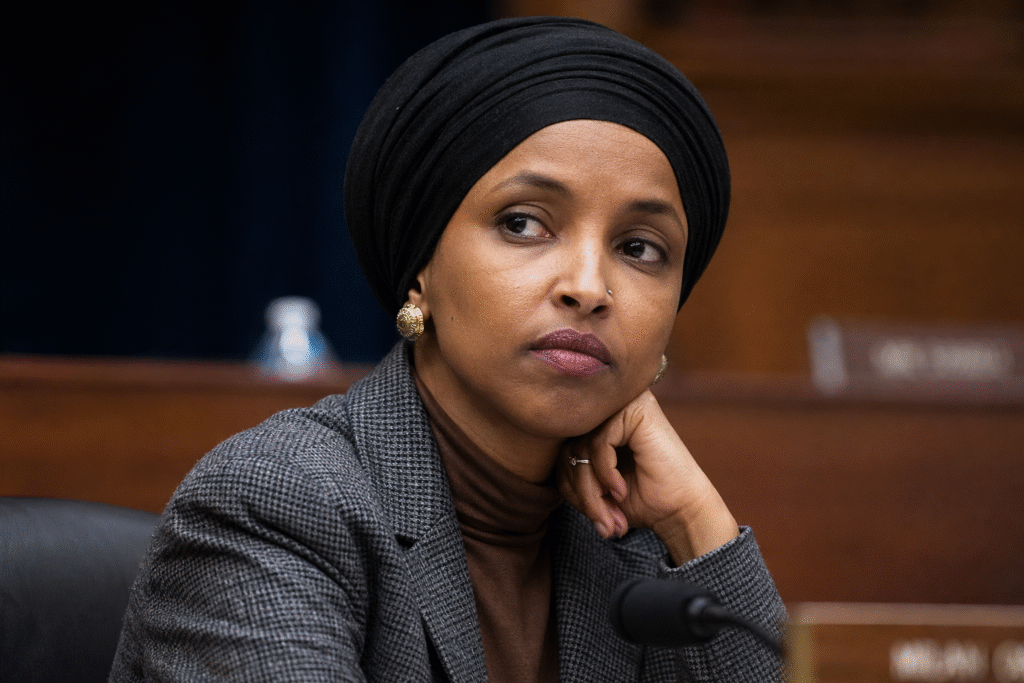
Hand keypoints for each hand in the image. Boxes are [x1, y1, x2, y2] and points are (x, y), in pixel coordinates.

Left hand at [558, 389, 738, 564]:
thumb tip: (541, 471)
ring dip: (590, 490)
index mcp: (601, 420)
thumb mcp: (595, 486)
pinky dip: (604, 472)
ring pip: (582, 446)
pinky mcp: (637, 409)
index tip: (591, 515)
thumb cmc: (642, 499)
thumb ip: (570, 470)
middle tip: (600, 522)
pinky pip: (599, 441)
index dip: (568, 486)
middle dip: (580, 492)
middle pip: (570, 446)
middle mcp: (612, 406)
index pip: (563, 447)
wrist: (682, 511)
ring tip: (608, 515)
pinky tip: (620, 490)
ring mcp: (625, 403)